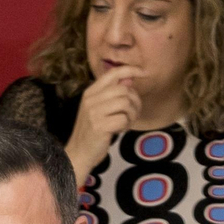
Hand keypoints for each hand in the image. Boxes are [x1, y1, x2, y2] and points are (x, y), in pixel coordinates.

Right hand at [65, 65, 146, 179]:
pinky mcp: (99, 126)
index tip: (145, 72)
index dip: (131, 70)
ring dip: (131, 115)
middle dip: (135, 102)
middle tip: (133, 114)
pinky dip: (126, 126)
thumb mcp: (100, 108)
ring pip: (125, 103)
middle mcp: (91, 99)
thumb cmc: (92, 131)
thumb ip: (113, 93)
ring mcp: (94, 112)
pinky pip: (123, 119)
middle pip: (124, 90)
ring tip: (125, 123)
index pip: (113, 73)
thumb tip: (130, 79)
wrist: (79, 153)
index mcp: (91, 92)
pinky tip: (119, 130)